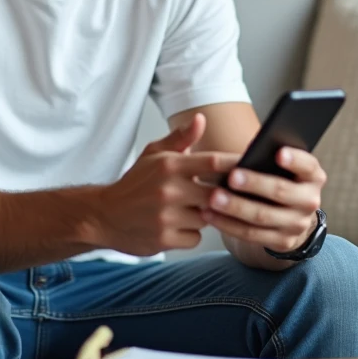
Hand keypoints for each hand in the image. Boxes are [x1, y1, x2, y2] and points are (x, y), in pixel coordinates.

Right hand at [94, 114, 239, 255]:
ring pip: (208, 219)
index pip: (213, 161)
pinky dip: (190, 234)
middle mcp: (169, 190)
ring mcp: (167, 217)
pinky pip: (195, 238)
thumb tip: (201, 119)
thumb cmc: (134, 183)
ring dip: (204, 216)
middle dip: (222, 197)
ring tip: (187, 210)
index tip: (253, 165)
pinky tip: (176, 226)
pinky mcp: (165, 239)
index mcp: (169, 165)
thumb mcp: (153, 154)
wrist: (104, 215)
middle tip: (220, 195)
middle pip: (217, 195)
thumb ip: (181, 138)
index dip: (237, 164)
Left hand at [202, 145, 325, 255]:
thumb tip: (243, 154)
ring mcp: (297, 224)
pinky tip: (209, 214)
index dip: (295, 159)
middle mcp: (309, 201)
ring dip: (235, 207)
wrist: (290, 217)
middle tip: (231, 177)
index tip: (278, 153)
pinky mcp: (282, 242)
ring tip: (213, 197)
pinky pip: (251, 234)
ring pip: (263, 216)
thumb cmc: (278, 180)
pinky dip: (227, 224)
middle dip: (255, 183)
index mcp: (312, 176)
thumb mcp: (283, 169)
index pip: (308, 165)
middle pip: (281, 191)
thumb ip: (269, 160)